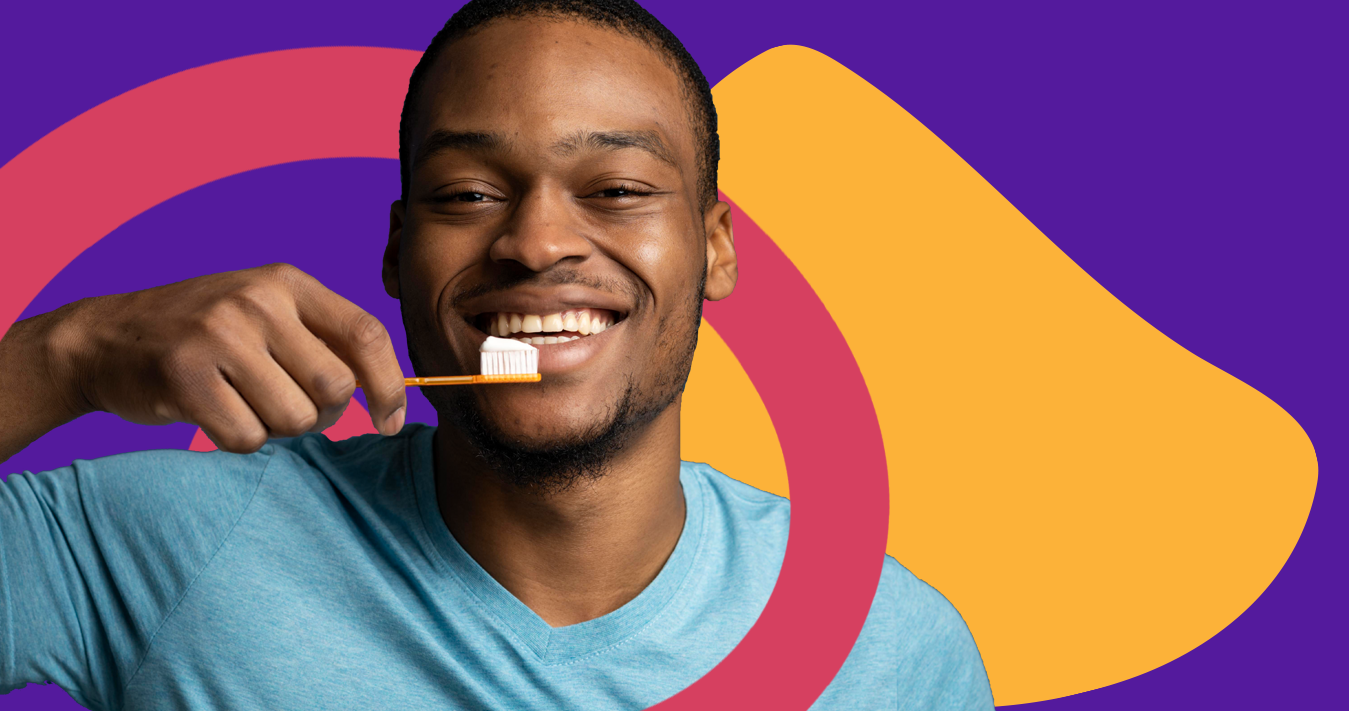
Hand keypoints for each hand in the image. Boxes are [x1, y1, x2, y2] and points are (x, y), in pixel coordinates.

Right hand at [59, 263, 406, 452]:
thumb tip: (392, 390)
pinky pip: (248, 438)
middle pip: (335, 387)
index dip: (389, 385)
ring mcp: (218, 336)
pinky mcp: (185, 377)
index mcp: (287, 282)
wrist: (102, 338)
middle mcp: (257, 301)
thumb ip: (323, 339)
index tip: (391, 421)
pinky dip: (239, 440)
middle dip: (322, 414)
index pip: (366, 333)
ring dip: (277, 429)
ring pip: (295, 418)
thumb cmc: (203, 336)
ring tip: (244, 404)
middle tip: (288, 408)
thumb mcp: (265, 313)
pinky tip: (214, 414)